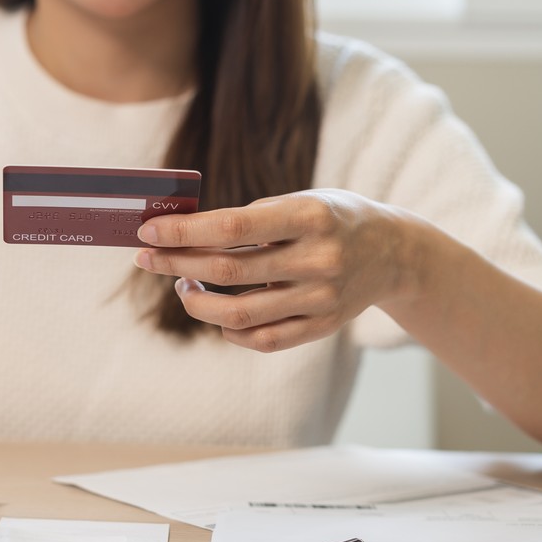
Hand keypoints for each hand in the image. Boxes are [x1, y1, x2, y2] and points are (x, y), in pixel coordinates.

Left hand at [133, 189, 416, 351]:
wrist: (395, 252)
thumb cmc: (332, 218)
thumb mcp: (299, 201)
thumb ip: (248, 218)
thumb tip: (180, 233)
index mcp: (310, 216)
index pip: (230, 227)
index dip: (182, 232)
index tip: (148, 231)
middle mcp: (318, 259)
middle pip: (226, 271)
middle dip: (176, 264)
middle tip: (147, 258)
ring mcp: (321, 299)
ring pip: (237, 314)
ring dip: (196, 302)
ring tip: (183, 286)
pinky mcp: (321, 327)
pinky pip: (261, 340)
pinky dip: (228, 330)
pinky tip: (216, 313)